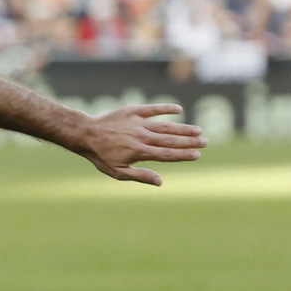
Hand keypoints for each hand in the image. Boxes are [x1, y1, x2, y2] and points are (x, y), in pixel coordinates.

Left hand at [76, 104, 206, 185]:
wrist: (85, 134)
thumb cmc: (101, 156)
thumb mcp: (117, 171)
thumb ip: (140, 175)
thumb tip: (161, 181)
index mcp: (139, 152)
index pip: (167, 154)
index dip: (183, 155)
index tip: (197, 155)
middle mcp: (141, 137)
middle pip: (170, 140)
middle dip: (189, 141)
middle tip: (205, 142)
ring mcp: (137, 123)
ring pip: (165, 126)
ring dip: (182, 128)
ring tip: (198, 130)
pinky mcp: (132, 111)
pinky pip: (152, 109)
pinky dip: (165, 108)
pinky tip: (178, 109)